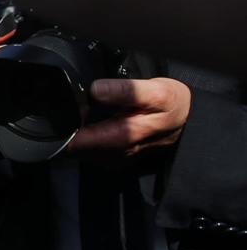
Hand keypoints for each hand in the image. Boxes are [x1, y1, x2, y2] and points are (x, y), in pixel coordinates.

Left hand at [66, 77, 191, 157]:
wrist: (192, 121)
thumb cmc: (171, 104)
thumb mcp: (154, 91)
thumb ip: (125, 91)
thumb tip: (95, 90)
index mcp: (121, 139)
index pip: (74, 143)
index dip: (61, 127)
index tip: (58, 110)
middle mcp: (115, 155)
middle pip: (73, 149)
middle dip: (65, 130)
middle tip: (66, 107)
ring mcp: (116, 159)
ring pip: (80, 151)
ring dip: (75, 134)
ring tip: (77, 113)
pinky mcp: (117, 158)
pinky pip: (90, 151)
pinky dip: (85, 138)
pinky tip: (89, 122)